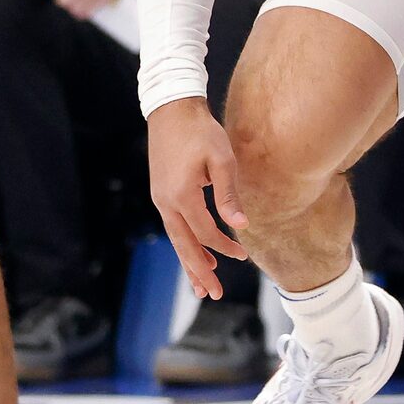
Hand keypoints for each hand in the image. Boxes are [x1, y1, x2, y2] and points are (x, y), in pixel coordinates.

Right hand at [146, 99, 249, 298]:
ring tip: (200, 286)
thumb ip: (229, 194)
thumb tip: (240, 225)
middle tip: (213, 294)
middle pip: (184, 245)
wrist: (172, 108)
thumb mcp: (222, 159)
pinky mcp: (160, 192)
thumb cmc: (201, 131)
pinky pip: (172, 226)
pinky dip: (183, 243)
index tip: (243, 255)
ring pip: (175, 239)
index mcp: (183, 195)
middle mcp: (167, 202)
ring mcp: (160, 198)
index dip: (225, 247)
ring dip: (188, 262)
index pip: (206, 232)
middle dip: (199, 272)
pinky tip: (192, 249)